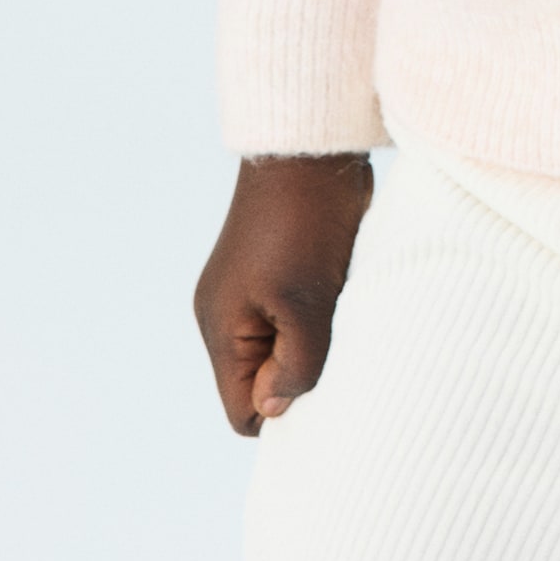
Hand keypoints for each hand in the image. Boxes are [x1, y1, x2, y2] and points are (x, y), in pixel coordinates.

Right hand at [192, 153, 373, 434]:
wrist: (309, 150)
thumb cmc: (306, 224)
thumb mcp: (307, 303)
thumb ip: (295, 366)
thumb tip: (276, 411)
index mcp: (221, 329)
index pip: (241, 410)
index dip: (280, 410)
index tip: (318, 380)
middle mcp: (224, 316)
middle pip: (259, 383)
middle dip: (297, 376)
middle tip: (335, 347)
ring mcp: (246, 293)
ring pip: (278, 351)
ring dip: (311, 343)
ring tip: (337, 314)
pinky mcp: (271, 273)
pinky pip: (289, 320)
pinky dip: (315, 318)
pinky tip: (338, 297)